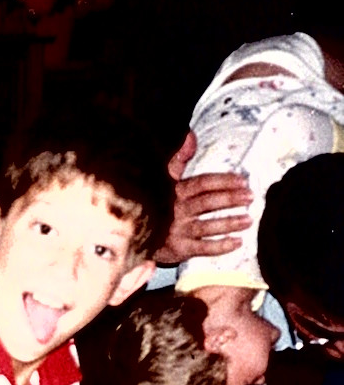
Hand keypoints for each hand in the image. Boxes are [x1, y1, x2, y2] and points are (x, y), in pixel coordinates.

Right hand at [154, 132, 252, 265]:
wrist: (135, 234)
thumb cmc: (154, 204)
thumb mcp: (163, 179)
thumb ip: (178, 159)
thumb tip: (191, 135)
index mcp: (176, 192)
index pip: (203, 183)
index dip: (224, 181)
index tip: (242, 181)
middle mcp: (178, 211)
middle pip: (208, 203)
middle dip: (231, 199)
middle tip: (250, 197)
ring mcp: (179, 231)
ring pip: (208, 226)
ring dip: (230, 223)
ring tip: (248, 220)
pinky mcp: (179, 249)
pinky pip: (203, 248)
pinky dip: (221, 246)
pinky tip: (237, 242)